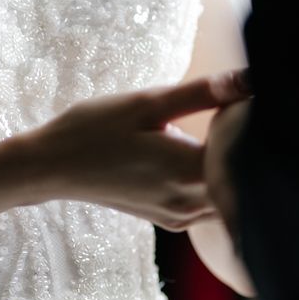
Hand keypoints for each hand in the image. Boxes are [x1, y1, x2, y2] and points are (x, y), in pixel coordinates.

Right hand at [26, 72, 250, 230]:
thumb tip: (248, 80)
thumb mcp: (145, 104)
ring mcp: (178, 216)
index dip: (241, 120)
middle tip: (211, 115)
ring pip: (226, 193)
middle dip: (236, 145)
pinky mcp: (166, 219)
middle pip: (240, 175)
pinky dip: (207, 182)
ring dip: (222, 166)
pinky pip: (205, 204)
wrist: (51, 167)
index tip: (222, 101)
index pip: (244, 147)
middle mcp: (190, 202)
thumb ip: (202, 93)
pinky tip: (181, 159)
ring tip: (192, 138)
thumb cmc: (92, 131)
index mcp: (190, 171)